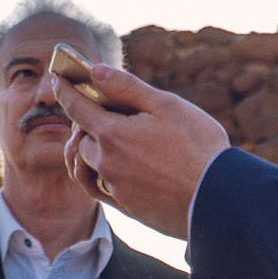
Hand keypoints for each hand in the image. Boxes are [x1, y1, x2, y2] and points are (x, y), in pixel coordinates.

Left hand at [54, 63, 227, 238]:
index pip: (76, 107)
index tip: (58, 80)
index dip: (65, 90)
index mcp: (112, 134)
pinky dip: (96, 175)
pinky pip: (97, 189)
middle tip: (99, 111)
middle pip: (80, 138)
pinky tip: (109, 169)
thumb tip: (95, 71)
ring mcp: (115, 188)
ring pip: (85, 166)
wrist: (219, 199)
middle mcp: (106, 162)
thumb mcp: (166, 105)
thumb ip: (127, 88)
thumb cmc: (198, 147)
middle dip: (82, 122)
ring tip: (98, 141)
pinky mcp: (126, 207)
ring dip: (85, 151)